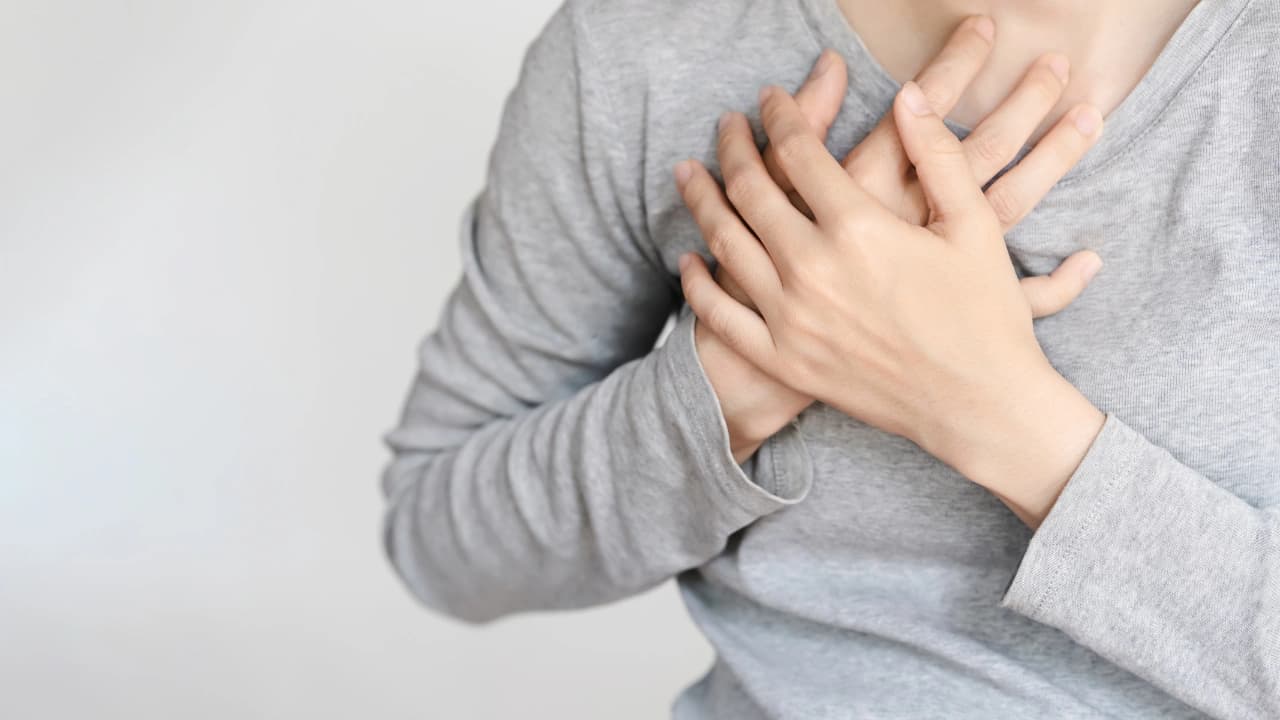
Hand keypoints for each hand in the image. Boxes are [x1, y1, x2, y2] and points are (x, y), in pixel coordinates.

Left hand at [678, 78, 1106, 524]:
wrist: (977, 405)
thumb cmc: (984, 314)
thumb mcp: (974, 225)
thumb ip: (937, 155)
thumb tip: (907, 96)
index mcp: (858, 228)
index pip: (798, 151)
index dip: (780, 115)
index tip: (770, 98)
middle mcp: (812, 268)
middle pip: (750, 189)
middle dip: (733, 147)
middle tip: (726, 124)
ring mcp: (791, 317)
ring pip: (725, 243)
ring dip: (701, 200)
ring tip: (688, 172)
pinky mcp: (783, 358)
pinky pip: (722, 315)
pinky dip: (698, 284)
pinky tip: (689, 260)